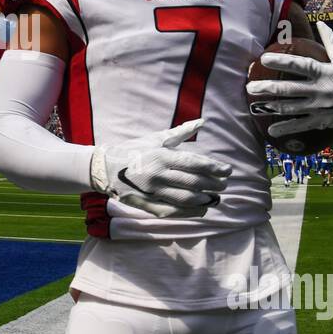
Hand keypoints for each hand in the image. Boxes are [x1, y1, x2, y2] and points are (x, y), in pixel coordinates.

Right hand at [90, 118, 231, 217]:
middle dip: (214, 184)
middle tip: (224, 184)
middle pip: (194, 182)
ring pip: (186, 199)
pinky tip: (201, 209)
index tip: (228, 171)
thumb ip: (180, 133)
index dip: (214, 168)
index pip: (194, 163)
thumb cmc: (133, 150)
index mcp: (161, 155)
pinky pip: (173, 211)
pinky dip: (190, 212)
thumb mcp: (155, 138)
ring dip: (205, 200)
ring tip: (215, 197)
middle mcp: (158, 174)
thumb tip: (202, 122)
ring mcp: (152, 192)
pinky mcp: (146, 205)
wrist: (104, 168)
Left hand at [245, 21, 332, 136]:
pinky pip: (300, 125)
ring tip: (253, 106)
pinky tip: (269, 129)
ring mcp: (320, 107)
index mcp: (325, 71)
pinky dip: (285, 128)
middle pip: (289, 89)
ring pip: (290, 108)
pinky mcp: (322, 121)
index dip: (281, 61)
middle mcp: (320, 90)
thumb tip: (320, 22)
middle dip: (267, 88)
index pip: (299, 64)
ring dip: (270, 108)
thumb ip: (330, 40)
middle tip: (250, 87)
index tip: (263, 58)